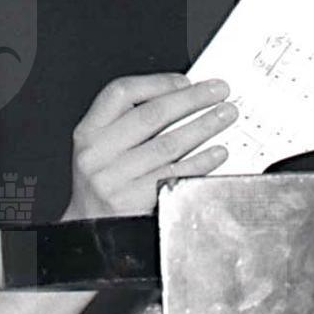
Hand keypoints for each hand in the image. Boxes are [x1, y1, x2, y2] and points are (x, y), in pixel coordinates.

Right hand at [64, 73, 235, 219]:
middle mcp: (96, 155)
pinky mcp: (133, 202)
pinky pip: (175, 175)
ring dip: (203, 127)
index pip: (120, 94)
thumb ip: (129, 125)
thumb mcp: (100, 151)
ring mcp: (114, 180)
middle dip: (191, 99)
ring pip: (168, 144)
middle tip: (218, 92)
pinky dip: (201, 162)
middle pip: (150, 115)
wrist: (93, 233)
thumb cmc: (103, 187)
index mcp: (88, 134)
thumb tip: (181, 99)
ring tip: (224, 116)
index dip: (156, 83)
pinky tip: (217, 153)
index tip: (184, 81)